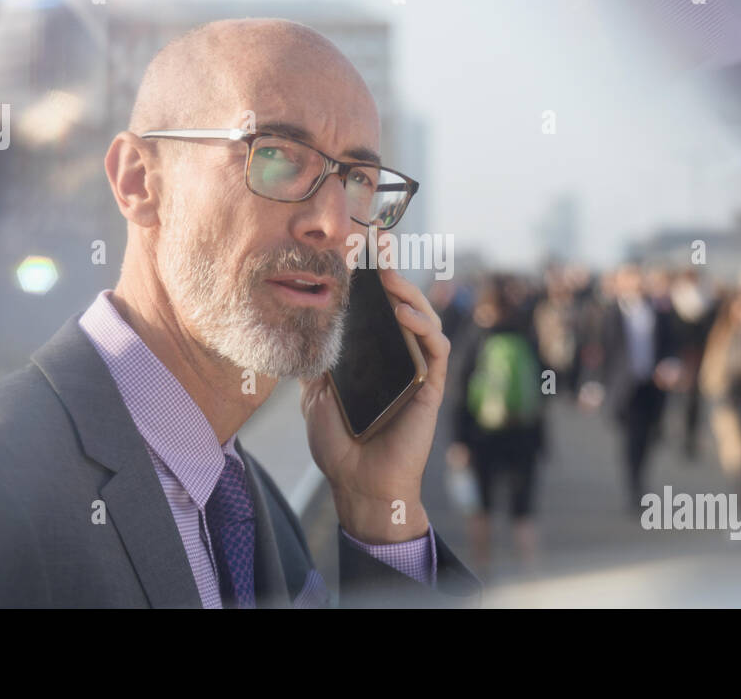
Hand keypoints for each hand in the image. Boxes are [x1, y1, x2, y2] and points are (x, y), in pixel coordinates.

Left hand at [301, 266, 448, 543]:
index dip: (374, 286)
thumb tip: (304, 330)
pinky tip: (404, 313)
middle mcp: (399, 362)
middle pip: (405, 310)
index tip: (360, 257)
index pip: (378, 315)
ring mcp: (418, 372)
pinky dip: (424, 326)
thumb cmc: (339, 447)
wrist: (358, 485)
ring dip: (410, 295)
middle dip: (394, 280)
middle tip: (377, 256)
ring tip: (389, 278)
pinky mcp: (431, 388)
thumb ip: (316, 365)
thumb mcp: (316, 397)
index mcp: (374, 361)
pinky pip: (437, 349)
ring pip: (425, 322)